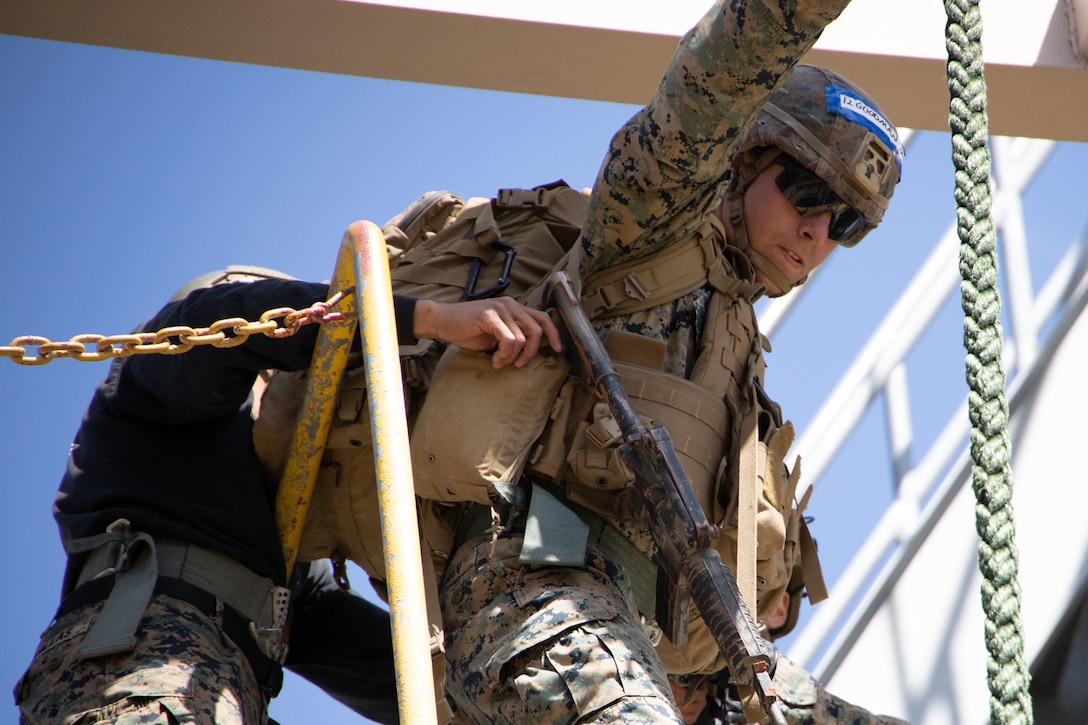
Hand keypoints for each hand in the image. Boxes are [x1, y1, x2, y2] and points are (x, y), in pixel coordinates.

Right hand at [412, 297, 562, 368]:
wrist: (443, 322)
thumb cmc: (468, 330)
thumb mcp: (497, 335)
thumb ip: (514, 337)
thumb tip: (532, 352)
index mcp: (515, 308)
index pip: (544, 318)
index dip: (554, 335)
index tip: (558, 350)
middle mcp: (511, 305)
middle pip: (537, 330)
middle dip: (530, 353)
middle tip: (517, 364)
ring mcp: (501, 308)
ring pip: (522, 339)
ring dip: (511, 357)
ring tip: (498, 361)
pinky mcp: (490, 316)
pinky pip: (509, 340)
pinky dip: (504, 354)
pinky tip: (494, 359)